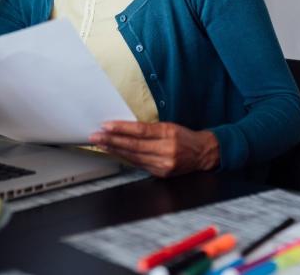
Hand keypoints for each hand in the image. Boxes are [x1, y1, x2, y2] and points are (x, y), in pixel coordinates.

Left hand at [88, 121, 219, 176]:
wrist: (202, 154)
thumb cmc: (184, 137)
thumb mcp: (170, 126)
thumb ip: (150, 129)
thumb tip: (124, 129)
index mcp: (169, 134)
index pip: (141, 131)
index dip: (122, 129)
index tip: (107, 126)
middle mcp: (167, 150)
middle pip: (134, 146)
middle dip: (112, 141)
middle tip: (96, 137)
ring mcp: (163, 164)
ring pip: (134, 157)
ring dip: (115, 150)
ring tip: (101, 144)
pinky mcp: (161, 173)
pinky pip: (139, 165)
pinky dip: (126, 158)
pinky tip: (115, 153)